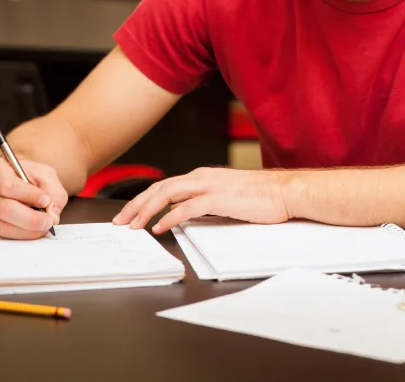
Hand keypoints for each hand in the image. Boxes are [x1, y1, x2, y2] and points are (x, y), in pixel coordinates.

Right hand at [0, 157, 67, 239]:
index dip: (27, 196)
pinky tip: (33, 230)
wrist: (19, 180)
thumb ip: (53, 192)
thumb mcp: (45, 175)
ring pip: (1, 225)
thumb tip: (52, 215)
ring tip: (44, 226)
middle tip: (48, 221)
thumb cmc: (29, 175)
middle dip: (29, 218)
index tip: (46, 201)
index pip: (7, 185)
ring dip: (26, 230)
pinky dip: (20, 234)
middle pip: (2, 208)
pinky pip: (0, 234)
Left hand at [112, 167, 290, 233]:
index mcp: (203, 176)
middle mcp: (202, 177)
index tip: (129, 214)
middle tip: (120, 220)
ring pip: (167, 194)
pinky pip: (187, 207)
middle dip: (136, 204)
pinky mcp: (219, 198)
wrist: (285, 191)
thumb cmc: (260, 197)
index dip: (144, 199)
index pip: (165, 186)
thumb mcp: (226, 197)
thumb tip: (185, 215)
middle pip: (159, 187)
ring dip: (146, 210)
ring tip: (133, 224)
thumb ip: (205, 202)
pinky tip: (160, 227)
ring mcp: (209, 186)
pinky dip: (170, 216)